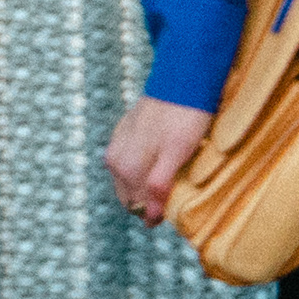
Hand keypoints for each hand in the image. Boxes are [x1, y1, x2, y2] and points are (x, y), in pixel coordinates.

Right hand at [104, 96, 213, 227]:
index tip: (172, 210)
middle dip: (148, 200)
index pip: (137, 207)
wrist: (180, 80)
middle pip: (130, 196)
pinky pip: (128, 162)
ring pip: (127, 180)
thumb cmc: (184, 118)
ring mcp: (116, 146)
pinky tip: (157, 159)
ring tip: (168, 176)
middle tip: (172, 194)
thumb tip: (149, 218)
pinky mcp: (122, 134)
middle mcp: (115, 161)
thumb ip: (159, 186)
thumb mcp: (176, 155)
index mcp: (126, 169)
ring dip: (144, 184)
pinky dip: (141, 167)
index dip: (155, 214)